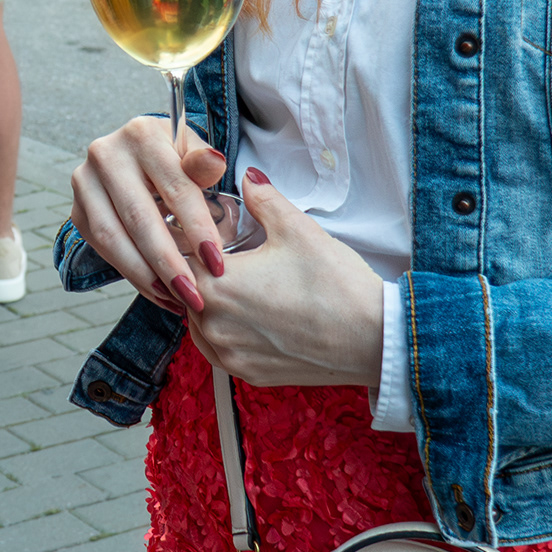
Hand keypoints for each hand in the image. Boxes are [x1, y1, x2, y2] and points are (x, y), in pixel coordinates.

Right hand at [71, 114, 229, 313]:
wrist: (140, 159)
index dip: (197, 228)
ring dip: (146, 275)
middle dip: (169, 262)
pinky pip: (102, 249)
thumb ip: (203, 164)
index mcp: (142, 134)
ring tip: (174, 299)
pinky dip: (131, 274)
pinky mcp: (77, 209)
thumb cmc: (174, 161)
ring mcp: (85, 182)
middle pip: (140, 218)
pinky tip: (156, 290)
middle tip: (193, 295)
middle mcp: (106, 154)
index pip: (174, 188)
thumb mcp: (194, 156)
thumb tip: (214, 161)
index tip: (217, 262)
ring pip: (113, 238)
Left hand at [184, 169, 385, 391]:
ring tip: (236, 286)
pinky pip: (218, 349)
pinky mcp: (247, 373)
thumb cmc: (337, 285)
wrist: (371, 338)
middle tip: (223, 256)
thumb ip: (263, 199)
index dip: (190, 240)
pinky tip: (244, 316)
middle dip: (199, 271)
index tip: (204, 232)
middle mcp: (213, 324)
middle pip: (186, 289)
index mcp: (217, 284)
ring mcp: (229, 353)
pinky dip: (223, 331)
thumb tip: (249, 179)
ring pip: (199, 322)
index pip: (179, 256)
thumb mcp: (298, 229)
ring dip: (208, 303)